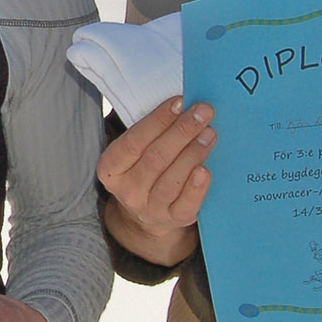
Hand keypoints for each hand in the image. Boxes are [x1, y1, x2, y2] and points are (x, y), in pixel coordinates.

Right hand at [97, 96, 214, 264]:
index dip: (157, 121)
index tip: (180, 101)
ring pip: (172, 178)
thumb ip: (151, 132)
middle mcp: (127, 190)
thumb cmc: (145, 169)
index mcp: (111, 168)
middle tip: (203, 112)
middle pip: (155, 158)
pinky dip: (196, 187)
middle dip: (182, 131)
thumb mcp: (136, 153)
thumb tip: (183, 105)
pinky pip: (186, 204)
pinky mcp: (173, 219)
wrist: (148, 214)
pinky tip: (206, 170)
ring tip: (209, 133)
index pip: (134, 141)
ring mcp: (149, 208)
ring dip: (193, 152)